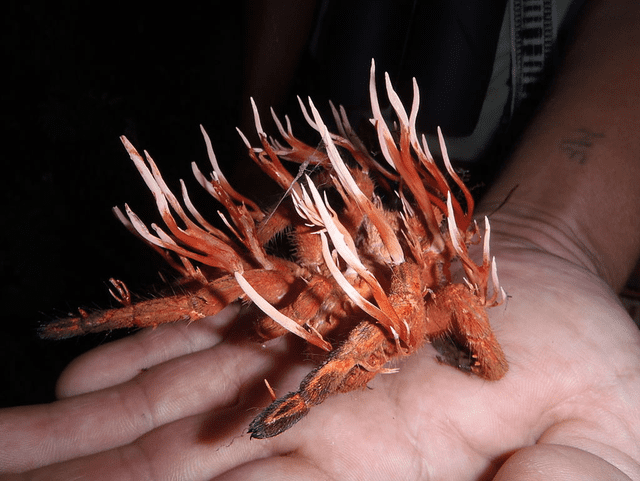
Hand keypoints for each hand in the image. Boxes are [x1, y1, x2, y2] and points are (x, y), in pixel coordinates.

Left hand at [2, 209, 639, 480]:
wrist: (547, 280)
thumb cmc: (588, 371)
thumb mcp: (592, 448)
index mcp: (369, 474)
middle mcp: (308, 431)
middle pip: (170, 475)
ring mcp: (287, 368)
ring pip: (162, 412)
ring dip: (78, 438)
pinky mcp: (286, 315)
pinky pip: (191, 341)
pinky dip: (129, 357)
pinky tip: (69, 381)